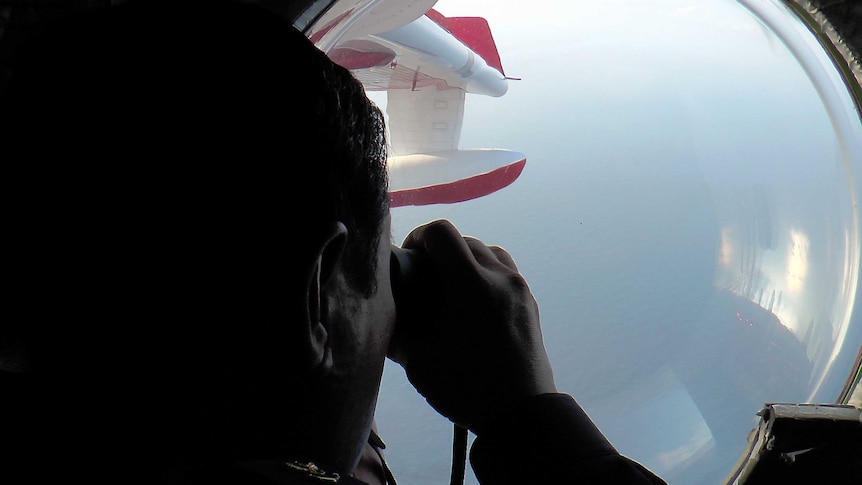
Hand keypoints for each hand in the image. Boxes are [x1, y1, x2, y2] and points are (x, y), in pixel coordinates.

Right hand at [388, 219, 556, 433]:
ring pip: (489, 252)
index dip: (419, 237)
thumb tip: (382, 318)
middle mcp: (499, 277)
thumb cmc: (466, 388)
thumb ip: (398, 333)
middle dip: (441, 251)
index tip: (409, 257)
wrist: (521, 414)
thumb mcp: (419, 363)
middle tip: (425, 277)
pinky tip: (474, 304)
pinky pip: (505, 272)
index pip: (442, 232)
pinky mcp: (530, 304)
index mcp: (470, 284)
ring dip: (467, 260)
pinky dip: (487, 274)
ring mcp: (519, 289)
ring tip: (452, 288)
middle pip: (465, 240)